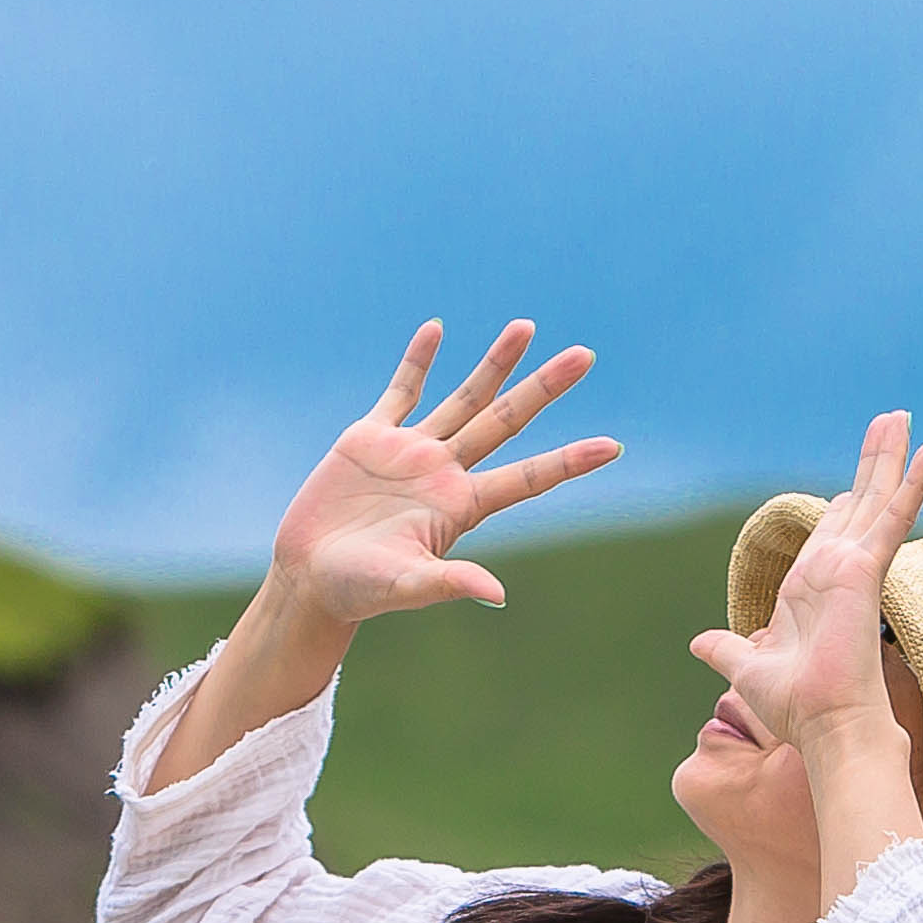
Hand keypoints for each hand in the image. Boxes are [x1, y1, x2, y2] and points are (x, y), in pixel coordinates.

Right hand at [267, 321, 616, 625]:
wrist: (309, 578)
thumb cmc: (358, 591)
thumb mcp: (406, 587)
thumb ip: (449, 583)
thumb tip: (497, 596)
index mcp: (461, 506)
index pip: (528, 478)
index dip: (570, 462)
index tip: (613, 446)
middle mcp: (445, 472)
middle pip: (507, 420)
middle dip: (545, 387)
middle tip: (586, 355)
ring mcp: (411, 451)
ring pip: (465, 397)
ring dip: (496, 363)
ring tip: (526, 326)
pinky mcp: (370, 439)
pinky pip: (401, 391)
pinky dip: (417, 360)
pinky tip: (436, 329)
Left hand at [689, 408, 922, 756]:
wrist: (824, 726)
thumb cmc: (796, 707)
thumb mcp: (749, 668)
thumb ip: (728, 650)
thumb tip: (701, 644)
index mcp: (812, 589)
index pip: (834, 533)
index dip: (842, 507)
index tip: (848, 485)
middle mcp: (838, 571)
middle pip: (861, 503)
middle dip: (872, 462)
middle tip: (889, 420)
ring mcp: (857, 567)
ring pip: (878, 499)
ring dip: (891, 457)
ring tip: (901, 417)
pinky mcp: (868, 569)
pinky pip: (896, 517)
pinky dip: (913, 484)